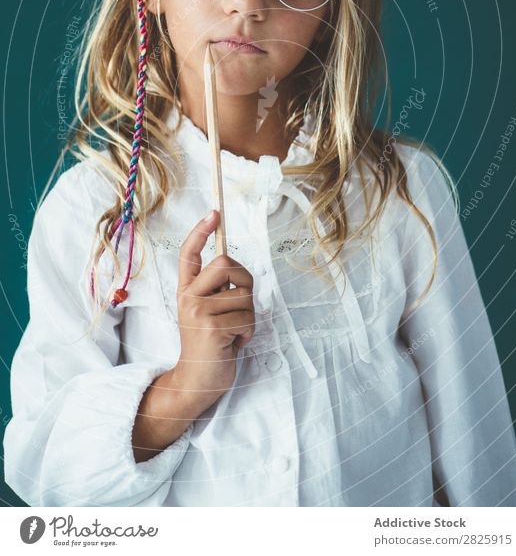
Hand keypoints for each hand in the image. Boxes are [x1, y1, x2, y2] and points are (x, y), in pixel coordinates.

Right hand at [172, 210, 254, 410]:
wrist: (197, 380)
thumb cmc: (211, 344)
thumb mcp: (207, 312)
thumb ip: (216, 290)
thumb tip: (233, 267)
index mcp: (187, 290)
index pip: (189, 253)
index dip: (201, 230)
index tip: (214, 213)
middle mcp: (189, 297)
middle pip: (226, 262)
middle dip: (245, 280)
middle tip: (241, 302)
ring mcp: (198, 312)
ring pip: (244, 295)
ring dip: (249, 315)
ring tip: (234, 330)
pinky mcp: (212, 329)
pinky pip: (248, 317)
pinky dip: (249, 331)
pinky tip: (234, 342)